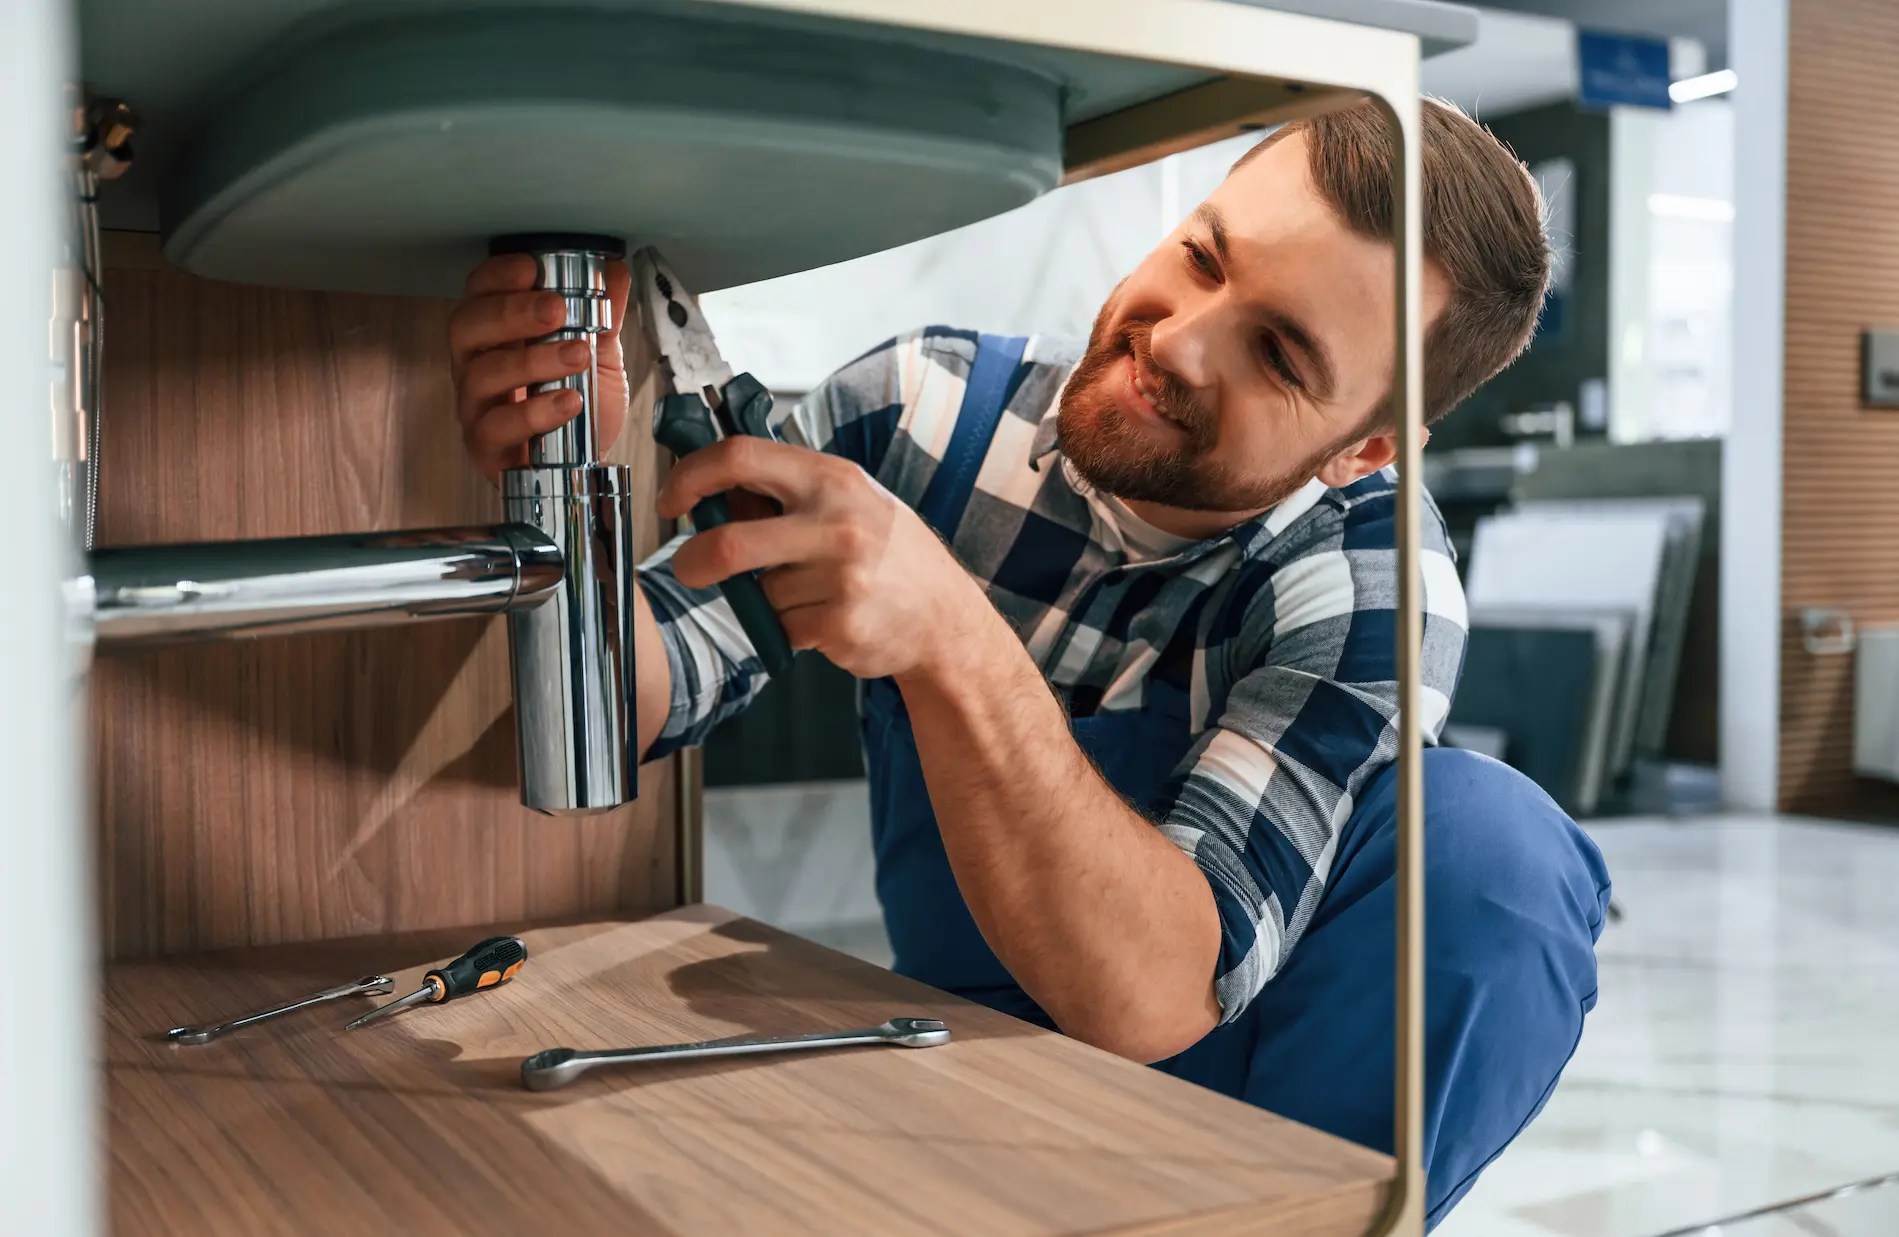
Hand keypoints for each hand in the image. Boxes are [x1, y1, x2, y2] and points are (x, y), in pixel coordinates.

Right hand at [448, 254, 632, 483]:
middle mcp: (475, 365)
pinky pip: (497, 427)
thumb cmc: (578, 405)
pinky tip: (569, 401)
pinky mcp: (486, 448)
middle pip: (467, 327)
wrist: (585, 466)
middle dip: (510, 311)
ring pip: (483, 375)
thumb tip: (614, 271)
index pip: (479, 293)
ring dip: (532, 360)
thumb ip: (603, 316)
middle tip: (556, 308)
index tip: (531, 268)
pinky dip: (535, 413)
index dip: (497, 276)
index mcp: (496, 335)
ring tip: (577, 354)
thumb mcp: (598, 356)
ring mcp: (476, 407)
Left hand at [658, 436, 991, 680]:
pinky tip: (826, 617)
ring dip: (767, 599)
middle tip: (688, 568)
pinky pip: (780, 628)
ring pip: (757, 593)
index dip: (690, 476)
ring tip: (811, 592)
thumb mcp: (845, 500)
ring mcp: (840, 577)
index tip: (671, 499)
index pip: (739, 457)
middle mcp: (837, 523)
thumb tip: (709, 487)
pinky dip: (789, 629)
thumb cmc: (888, 553)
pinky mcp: (839, 624)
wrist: (944, 618)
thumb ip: (782, 492)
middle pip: (729, 543)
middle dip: (693, 561)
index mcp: (831, 478)